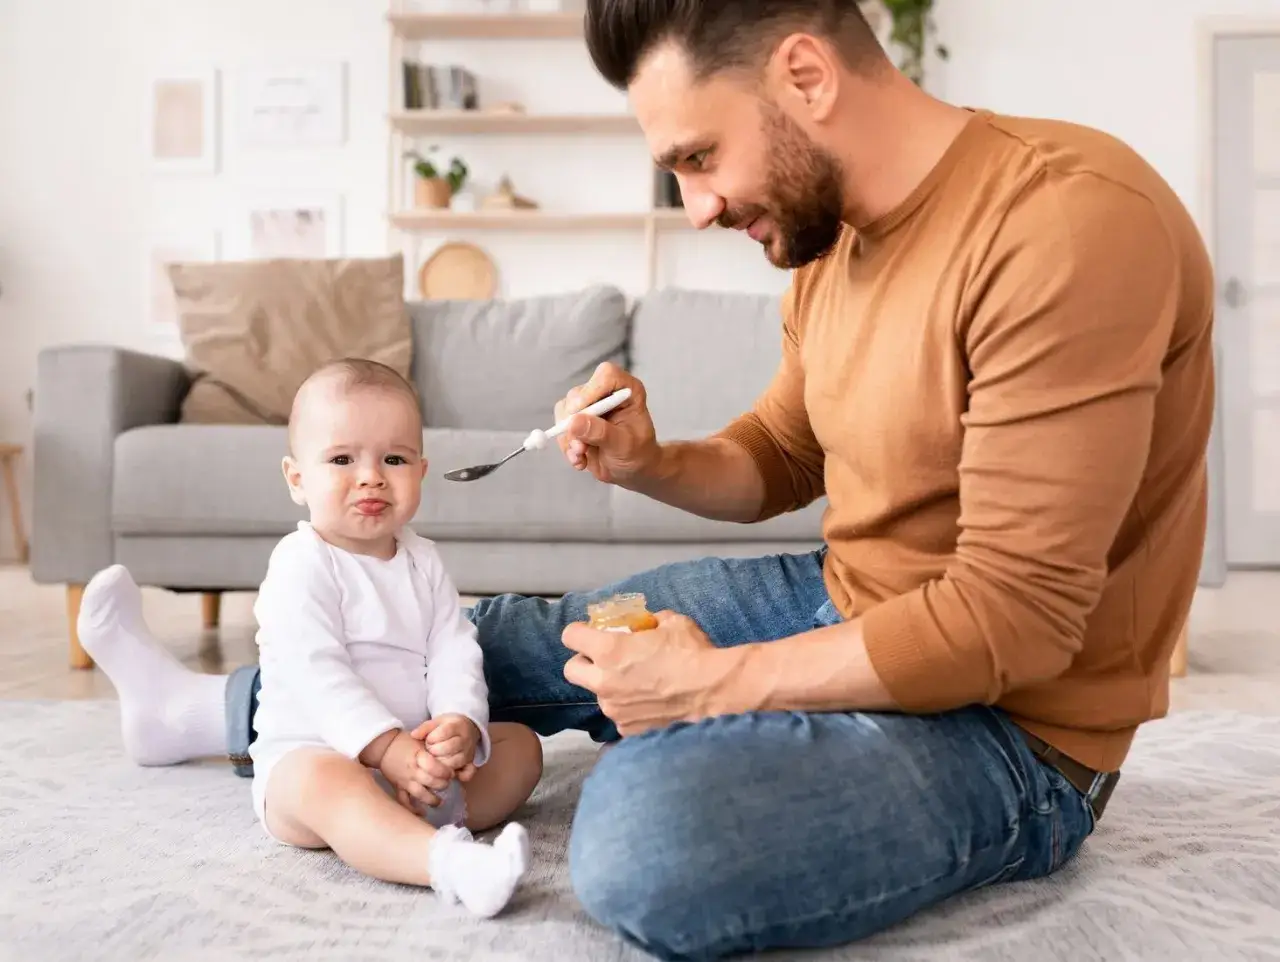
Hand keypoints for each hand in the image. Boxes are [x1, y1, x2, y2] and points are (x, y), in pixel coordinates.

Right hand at [377, 730, 453, 807]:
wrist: (384, 746)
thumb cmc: (405, 742)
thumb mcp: (421, 739)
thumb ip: (434, 748)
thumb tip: (450, 756)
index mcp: (418, 756)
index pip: (434, 767)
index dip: (445, 771)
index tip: (452, 772)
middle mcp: (412, 770)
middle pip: (430, 781)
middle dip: (442, 784)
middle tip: (447, 784)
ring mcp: (404, 780)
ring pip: (420, 794)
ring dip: (431, 800)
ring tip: (439, 802)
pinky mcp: (398, 787)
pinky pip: (404, 801)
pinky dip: (412, 809)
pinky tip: (421, 812)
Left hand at [411, 714, 481, 781]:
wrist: (467, 728)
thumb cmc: (448, 726)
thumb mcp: (437, 722)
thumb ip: (425, 728)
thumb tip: (413, 735)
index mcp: (458, 726)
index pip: (444, 733)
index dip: (432, 738)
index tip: (428, 740)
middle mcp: (466, 740)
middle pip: (448, 748)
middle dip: (434, 750)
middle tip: (431, 750)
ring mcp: (469, 753)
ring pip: (454, 762)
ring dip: (441, 763)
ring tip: (436, 759)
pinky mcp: (471, 763)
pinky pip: (467, 773)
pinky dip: (458, 775)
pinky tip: (449, 772)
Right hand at [555, 362, 660, 485]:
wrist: (631, 469)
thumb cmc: (637, 453)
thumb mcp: (624, 446)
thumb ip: (602, 433)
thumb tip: (574, 422)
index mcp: (627, 390)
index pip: (606, 375)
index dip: (591, 391)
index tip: (580, 413)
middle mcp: (605, 392)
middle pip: (578, 395)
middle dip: (574, 424)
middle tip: (580, 448)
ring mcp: (588, 405)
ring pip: (564, 411)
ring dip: (569, 438)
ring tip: (582, 456)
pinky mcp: (575, 419)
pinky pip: (560, 427)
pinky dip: (566, 446)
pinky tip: (580, 460)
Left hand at [561, 610, 738, 735]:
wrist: (715, 693)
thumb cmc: (693, 653)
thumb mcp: (672, 622)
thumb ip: (649, 622)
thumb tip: (646, 624)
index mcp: (609, 650)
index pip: (570, 636)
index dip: (579, 632)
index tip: (590, 633)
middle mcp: (604, 681)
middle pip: (571, 670)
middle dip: (583, 662)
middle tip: (604, 660)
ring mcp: (614, 709)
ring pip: (598, 694)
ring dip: (610, 687)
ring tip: (638, 684)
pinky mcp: (628, 729)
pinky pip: (619, 715)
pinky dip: (629, 709)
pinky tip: (651, 703)